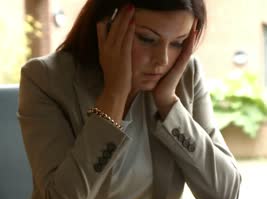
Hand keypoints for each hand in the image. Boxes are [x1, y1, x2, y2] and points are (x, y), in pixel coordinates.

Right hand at [95, 5, 134, 121]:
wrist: (114, 90)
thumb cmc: (115, 79)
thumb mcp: (110, 63)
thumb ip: (111, 53)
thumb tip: (115, 47)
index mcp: (102, 49)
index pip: (101, 29)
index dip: (108, 19)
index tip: (113, 11)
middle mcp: (106, 48)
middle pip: (111, 26)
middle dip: (119, 14)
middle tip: (125, 4)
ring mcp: (113, 51)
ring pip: (119, 30)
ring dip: (125, 17)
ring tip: (130, 6)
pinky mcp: (122, 55)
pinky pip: (126, 38)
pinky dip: (129, 28)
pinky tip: (134, 20)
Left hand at [152, 20, 198, 118]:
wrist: (162, 96)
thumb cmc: (158, 84)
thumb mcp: (158, 70)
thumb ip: (156, 63)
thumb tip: (148, 56)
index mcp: (175, 61)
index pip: (180, 45)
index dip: (184, 35)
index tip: (186, 24)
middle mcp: (180, 61)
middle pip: (187, 44)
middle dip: (191, 33)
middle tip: (195, 21)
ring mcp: (181, 63)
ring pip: (188, 47)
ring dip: (193, 36)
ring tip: (196, 25)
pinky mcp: (180, 66)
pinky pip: (186, 52)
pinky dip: (190, 43)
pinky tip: (192, 36)